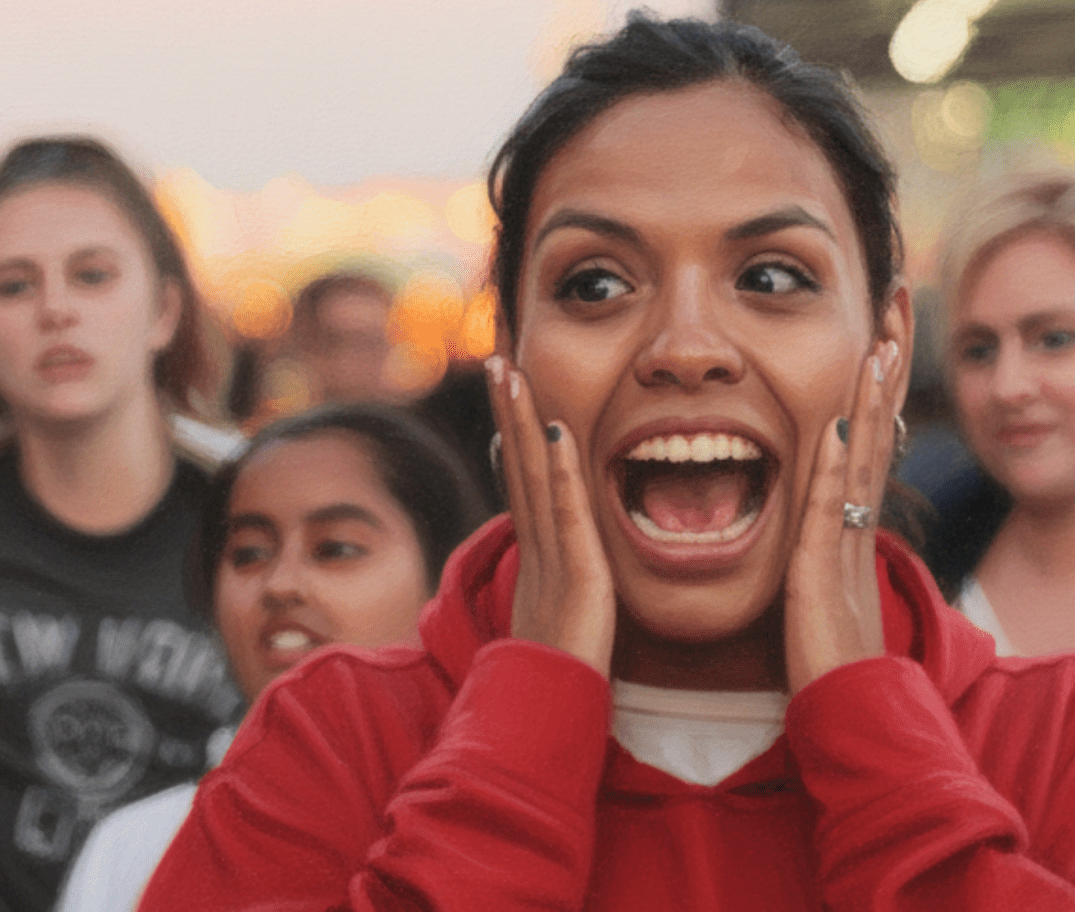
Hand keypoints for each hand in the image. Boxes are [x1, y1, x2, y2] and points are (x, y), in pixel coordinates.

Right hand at [486, 356, 614, 675]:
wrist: (546, 717)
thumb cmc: (557, 674)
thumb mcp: (556, 614)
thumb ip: (559, 578)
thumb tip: (556, 553)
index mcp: (534, 553)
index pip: (520, 477)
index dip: (512, 430)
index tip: (508, 388)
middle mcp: (534, 546)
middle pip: (516, 463)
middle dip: (507, 410)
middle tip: (498, 358)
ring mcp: (550, 558)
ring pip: (531, 476)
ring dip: (520, 421)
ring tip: (511, 372)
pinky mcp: (576, 576)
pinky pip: (566, 514)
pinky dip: (560, 471)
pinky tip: (557, 430)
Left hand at [783, 340, 900, 693]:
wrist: (848, 709)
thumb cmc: (828, 653)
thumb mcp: (823, 581)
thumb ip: (823, 541)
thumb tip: (819, 507)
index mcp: (854, 522)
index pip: (868, 435)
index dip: (879, 383)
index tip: (887, 330)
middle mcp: (857, 523)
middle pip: (877, 430)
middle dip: (888, 368)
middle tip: (900, 306)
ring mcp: (845, 546)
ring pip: (862, 460)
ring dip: (871, 401)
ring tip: (882, 344)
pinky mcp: (822, 574)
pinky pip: (829, 511)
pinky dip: (833, 467)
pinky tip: (834, 426)